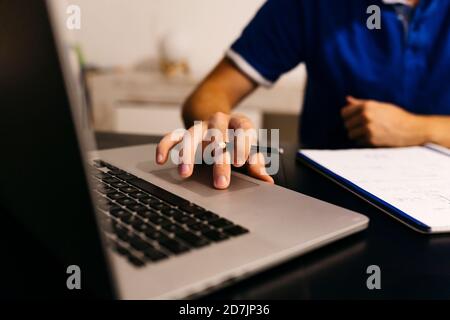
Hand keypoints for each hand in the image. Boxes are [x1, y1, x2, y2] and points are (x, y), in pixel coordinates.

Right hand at [155, 112, 273, 188]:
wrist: (219, 120)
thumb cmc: (237, 141)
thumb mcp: (249, 148)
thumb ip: (256, 164)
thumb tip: (267, 181)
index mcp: (239, 122)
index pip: (243, 129)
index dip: (241, 144)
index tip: (239, 162)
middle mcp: (219, 121)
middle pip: (218, 137)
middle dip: (219, 161)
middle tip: (221, 183)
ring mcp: (200, 125)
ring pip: (192, 136)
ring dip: (188, 155)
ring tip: (185, 174)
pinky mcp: (185, 130)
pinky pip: (172, 136)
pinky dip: (164, 146)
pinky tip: (161, 160)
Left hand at [341, 96, 425, 146]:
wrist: (412, 129)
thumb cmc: (396, 116)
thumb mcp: (380, 106)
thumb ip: (361, 103)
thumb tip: (347, 99)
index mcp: (367, 105)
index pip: (344, 112)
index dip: (348, 116)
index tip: (354, 119)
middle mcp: (366, 116)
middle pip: (346, 124)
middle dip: (353, 126)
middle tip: (365, 127)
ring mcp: (368, 128)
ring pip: (351, 134)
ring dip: (357, 135)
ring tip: (369, 133)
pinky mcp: (371, 140)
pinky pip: (358, 142)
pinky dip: (364, 142)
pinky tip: (375, 138)